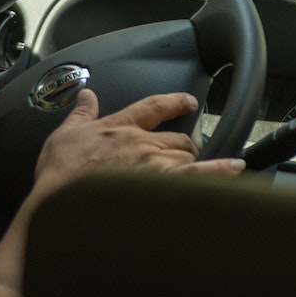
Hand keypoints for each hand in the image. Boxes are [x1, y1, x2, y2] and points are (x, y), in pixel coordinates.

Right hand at [30, 89, 244, 203]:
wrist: (60, 201)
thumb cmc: (60, 173)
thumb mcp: (65, 134)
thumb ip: (81, 113)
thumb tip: (87, 95)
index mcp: (119, 127)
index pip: (154, 107)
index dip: (174, 102)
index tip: (188, 101)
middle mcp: (142, 142)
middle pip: (178, 138)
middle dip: (186, 145)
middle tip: (188, 153)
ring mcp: (154, 165)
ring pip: (187, 158)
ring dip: (191, 165)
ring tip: (197, 175)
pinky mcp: (161, 187)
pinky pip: (199, 176)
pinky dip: (220, 171)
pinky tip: (235, 168)